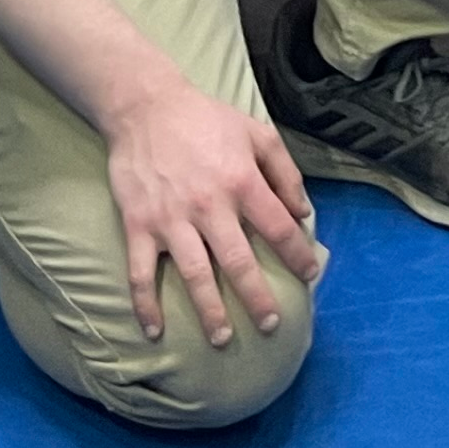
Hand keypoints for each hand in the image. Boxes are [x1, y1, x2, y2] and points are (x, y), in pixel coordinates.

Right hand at [102, 73, 324, 350]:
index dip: (297, 255)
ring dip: (209, 310)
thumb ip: (285, 172)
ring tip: (222, 339)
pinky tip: (154, 331)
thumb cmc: (207, 120)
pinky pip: (142, 273)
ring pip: (195, 274)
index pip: (278, 227)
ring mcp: (171, 219)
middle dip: (257, 297)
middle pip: (238, 261)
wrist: (146, 108)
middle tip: (270, 325)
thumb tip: (304, 212)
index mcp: (242, 182)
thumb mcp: (257, 133)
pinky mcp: (138, 226)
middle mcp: (209, 205)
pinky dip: (145, 305)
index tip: (309, 277)